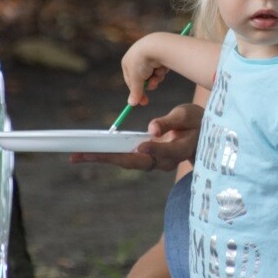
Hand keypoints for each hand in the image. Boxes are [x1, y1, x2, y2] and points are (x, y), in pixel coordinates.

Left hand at [71, 103, 203, 170]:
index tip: (139, 146)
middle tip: (81, 155)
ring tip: (76, 155)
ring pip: (127, 162)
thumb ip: (170, 122)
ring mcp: (153, 162)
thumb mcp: (187, 115)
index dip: (151, 148)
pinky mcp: (145, 158)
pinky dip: (107, 155)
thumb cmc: (196, 122)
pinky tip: (88, 152)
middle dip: (108, 158)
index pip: (163, 152)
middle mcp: (164, 161)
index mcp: (179, 150)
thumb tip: (152, 128)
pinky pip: (125, 158)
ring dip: (102, 159)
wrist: (201, 136)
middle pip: (135, 162)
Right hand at [121, 35, 168, 105]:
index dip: (137, 92)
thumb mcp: (137, 80)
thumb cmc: (143, 62)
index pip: (130, 81)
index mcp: (127, 61)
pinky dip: (161, 71)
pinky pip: (159, 69)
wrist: (158, 46)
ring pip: (152, 75)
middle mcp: (137, 58)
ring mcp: (149, 56)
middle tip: (154, 87)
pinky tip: (162, 68)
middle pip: (142, 78)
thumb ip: (135, 92)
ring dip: (156, 78)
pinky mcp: (160, 55)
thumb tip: (131, 104)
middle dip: (149, 84)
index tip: (143, 102)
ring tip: (158, 75)